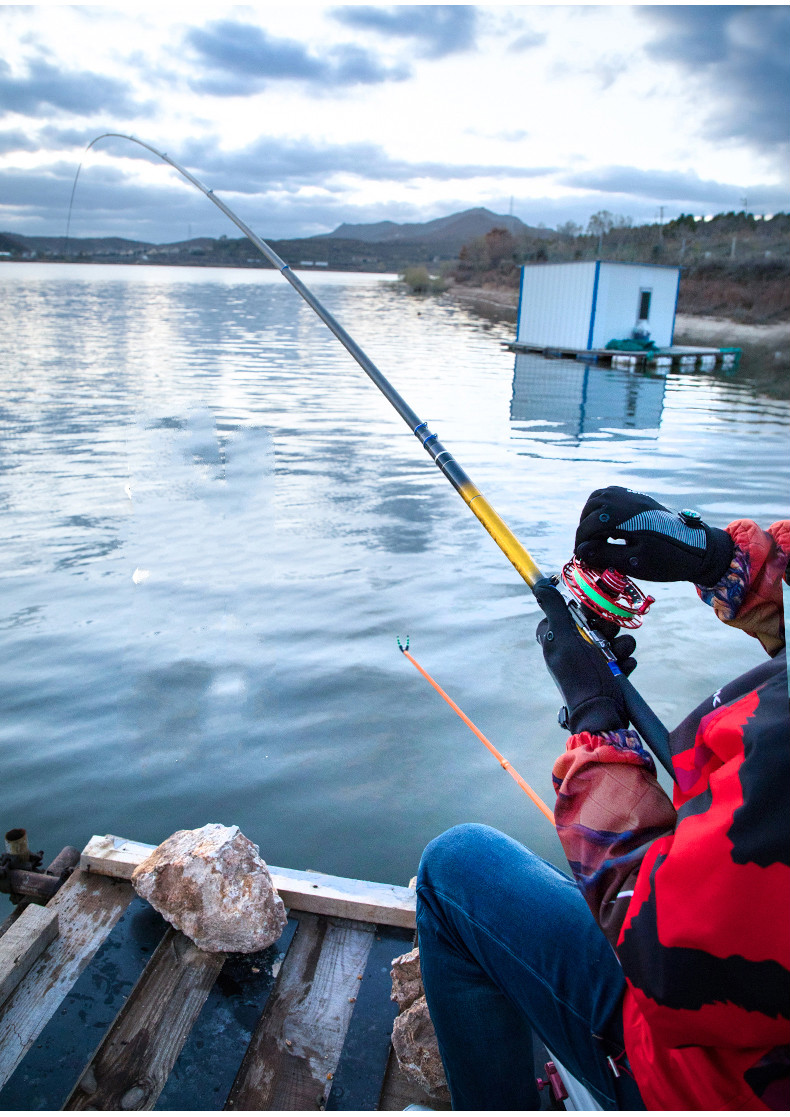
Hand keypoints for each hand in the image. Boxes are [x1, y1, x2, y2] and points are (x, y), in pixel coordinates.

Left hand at [534, 579, 635, 733]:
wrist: (601, 714)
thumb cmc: (579, 676)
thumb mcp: (564, 639)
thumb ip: (554, 610)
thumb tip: (540, 585)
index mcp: (556, 639)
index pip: (569, 611)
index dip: (581, 609)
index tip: (590, 608)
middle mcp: (572, 649)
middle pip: (594, 623)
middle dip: (607, 626)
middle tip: (607, 634)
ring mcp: (591, 661)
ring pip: (612, 639)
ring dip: (620, 643)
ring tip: (619, 653)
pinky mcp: (609, 673)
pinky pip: (622, 657)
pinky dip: (625, 660)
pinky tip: (624, 667)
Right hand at [575, 486, 733, 585]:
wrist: (697, 549)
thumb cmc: (666, 560)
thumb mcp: (633, 563)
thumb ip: (604, 555)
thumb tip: (581, 551)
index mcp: (623, 516)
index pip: (589, 525)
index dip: (581, 543)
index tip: (581, 557)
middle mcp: (626, 500)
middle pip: (592, 507)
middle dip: (585, 527)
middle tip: (587, 547)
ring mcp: (634, 496)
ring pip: (600, 496)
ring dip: (592, 515)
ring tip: (596, 535)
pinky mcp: (640, 497)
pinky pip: (613, 494)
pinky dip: (604, 507)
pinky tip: (609, 525)